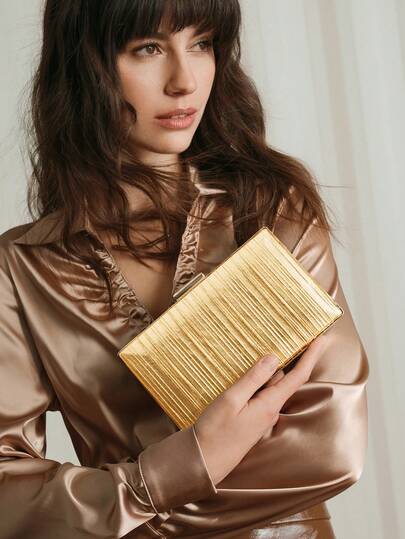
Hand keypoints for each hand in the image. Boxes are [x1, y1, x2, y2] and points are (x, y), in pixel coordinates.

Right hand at [194, 335, 326, 485]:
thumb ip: (254, 378)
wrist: (204, 463)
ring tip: (260, 349)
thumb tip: (274, 358)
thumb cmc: (215, 432)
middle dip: (289, 359)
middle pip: (284, 378)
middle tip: (289, 335)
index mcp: (269, 405)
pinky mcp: (251, 419)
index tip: (321, 338)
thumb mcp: (232, 399)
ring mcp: (261, 416)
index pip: (298, 376)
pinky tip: (247, 373)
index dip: (311, 356)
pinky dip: (258, 381)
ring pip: (270, 385)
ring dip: (269, 369)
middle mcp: (270, 410)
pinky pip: (260, 394)